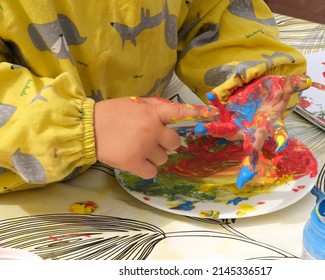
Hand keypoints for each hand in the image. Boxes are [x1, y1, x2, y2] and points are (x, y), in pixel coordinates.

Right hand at [94, 97, 217, 178]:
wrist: (88, 128)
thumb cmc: (111, 113)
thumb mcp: (133, 103)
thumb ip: (153, 107)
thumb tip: (170, 112)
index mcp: (151, 112)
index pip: (179, 112)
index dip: (196, 112)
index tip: (211, 113)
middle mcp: (151, 129)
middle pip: (175, 143)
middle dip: (166, 143)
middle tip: (152, 140)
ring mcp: (144, 147)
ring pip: (163, 158)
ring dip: (154, 156)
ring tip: (138, 149)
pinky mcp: (134, 163)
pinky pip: (152, 171)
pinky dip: (146, 169)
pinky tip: (136, 161)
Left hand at [194, 74, 311, 187]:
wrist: (259, 92)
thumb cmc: (272, 95)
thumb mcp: (283, 89)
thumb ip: (292, 86)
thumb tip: (306, 80)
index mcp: (270, 124)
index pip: (277, 133)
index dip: (280, 139)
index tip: (282, 147)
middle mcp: (254, 129)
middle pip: (250, 143)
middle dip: (247, 155)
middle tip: (245, 170)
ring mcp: (239, 124)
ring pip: (227, 131)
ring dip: (215, 130)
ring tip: (202, 129)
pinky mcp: (228, 115)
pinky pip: (219, 112)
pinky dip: (215, 105)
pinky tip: (210, 96)